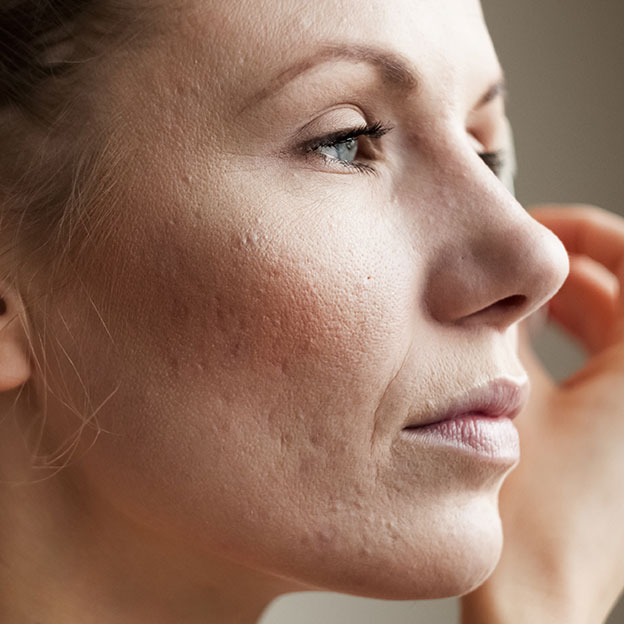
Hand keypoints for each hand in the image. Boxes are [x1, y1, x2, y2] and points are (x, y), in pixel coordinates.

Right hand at [461, 205, 623, 623]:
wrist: (536, 602)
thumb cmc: (533, 519)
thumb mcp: (502, 398)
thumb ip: (500, 330)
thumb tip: (489, 285)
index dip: (583, 232)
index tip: (536, 233)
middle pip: (620, 297)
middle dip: (562, 274)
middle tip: (510, 267)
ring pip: (609, 336)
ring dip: (559, 312)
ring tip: (508, 303)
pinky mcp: (620, 443)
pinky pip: (602, 371)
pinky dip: (565, 349)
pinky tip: (517, 350)